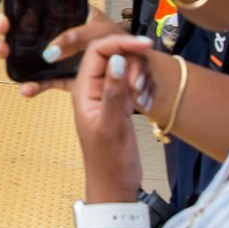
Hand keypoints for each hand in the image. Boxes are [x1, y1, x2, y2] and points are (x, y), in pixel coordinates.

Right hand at [0, 7, 127, 96]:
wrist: (145, 80)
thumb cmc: (129, 47)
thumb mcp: (103, 33)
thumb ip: (78, 39)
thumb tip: (49, 53)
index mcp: (74, 15)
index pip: (41, 5)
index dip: (19, 10)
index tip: (5, 20)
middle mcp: (66, 34)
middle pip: (30, 30)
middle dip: (11, 33)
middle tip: (0, 39)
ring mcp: (66, 56)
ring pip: (35, 55)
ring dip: (17, 57)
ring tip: (5, 61)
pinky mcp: (70, 77)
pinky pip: (50, 80)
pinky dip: (38, 85)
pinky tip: (26, 91)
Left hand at [65, 34, 158, 200]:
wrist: (115, 185)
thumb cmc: (108, 161)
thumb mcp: (111, 126)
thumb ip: (113, 92)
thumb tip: (117, 60)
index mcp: (83, 90)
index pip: (97, 51)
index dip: (120, 42)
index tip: (145, 44)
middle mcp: (91, 88)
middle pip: (111, 54)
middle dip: (131, 61)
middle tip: (141, 84)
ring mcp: (106, 94)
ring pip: (123, 67)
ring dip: (138, 75)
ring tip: (141, 97)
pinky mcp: (119, 102)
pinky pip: (129, 81)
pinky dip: (140, 85)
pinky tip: (145, 101)